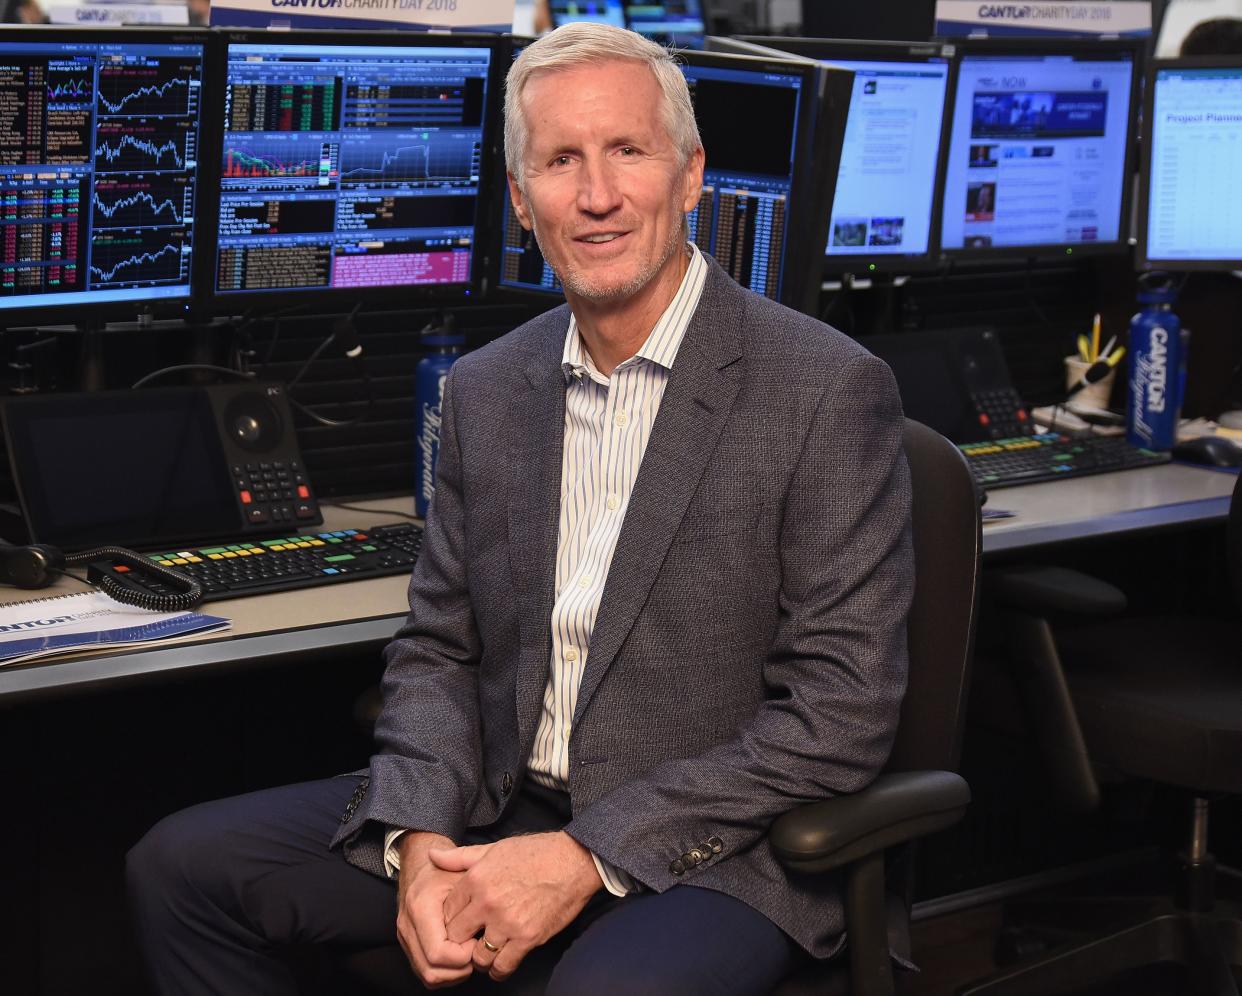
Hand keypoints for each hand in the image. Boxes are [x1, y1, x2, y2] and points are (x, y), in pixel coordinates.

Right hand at [395, 831, 474, 987]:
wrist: (420, 863)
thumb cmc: (445, 869)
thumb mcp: (463, 874)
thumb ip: (473, 901)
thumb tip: (485, 931)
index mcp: (421, 908)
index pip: (439, 952)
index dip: (463, 955)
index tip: (477, 940)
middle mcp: (407, 925)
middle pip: (432, 970)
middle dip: (459, 969)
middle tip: (476, 951)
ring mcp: (404, 936)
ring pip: (427, 975)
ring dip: (452, 973)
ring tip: (469, 954)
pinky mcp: (407, 943)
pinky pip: (424, 970)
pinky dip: (444, 972)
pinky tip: (459, 956)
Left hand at [429, 831, 602, 980]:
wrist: (573, 861)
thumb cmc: (535, 853)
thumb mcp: (493, 849)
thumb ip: (460, 857)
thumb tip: (432, 855)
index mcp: (476, 879)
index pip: (446, 911)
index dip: (450, 920)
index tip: (459, 923)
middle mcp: (488, 903)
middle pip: (456, 936)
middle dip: (460, 941)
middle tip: (468, 941)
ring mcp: (508, 922)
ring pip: (477, 957)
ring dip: (479, 958)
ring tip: (485, 951)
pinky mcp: (528, 938)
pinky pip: (503, 966)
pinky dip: (499, 969)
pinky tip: (500, 962)